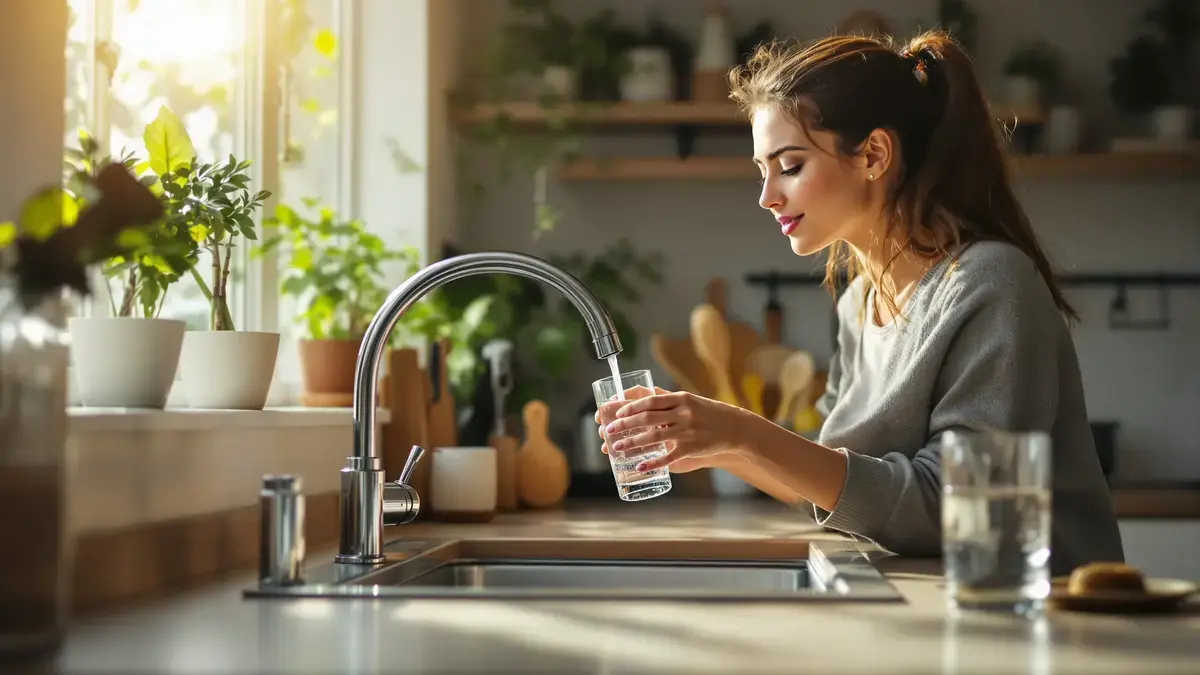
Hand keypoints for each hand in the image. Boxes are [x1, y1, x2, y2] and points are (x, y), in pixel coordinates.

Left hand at [597, 386, 763, 471]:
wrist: (735, 428)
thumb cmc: (709, 414)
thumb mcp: (691, 402)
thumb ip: (670, 403)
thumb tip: (643, 404)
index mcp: (681, 399)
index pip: (650, 400)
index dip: (631, 406)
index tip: (617, 412)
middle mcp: (683, 413)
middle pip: (647, 418)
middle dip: (624, 425)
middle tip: (608, 431)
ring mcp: (687, 431)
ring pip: (653, 437)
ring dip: (632, 443)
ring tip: (616, 448)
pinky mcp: (691, 448)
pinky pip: (668, 457)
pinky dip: (652, 462)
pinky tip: (639, 466)